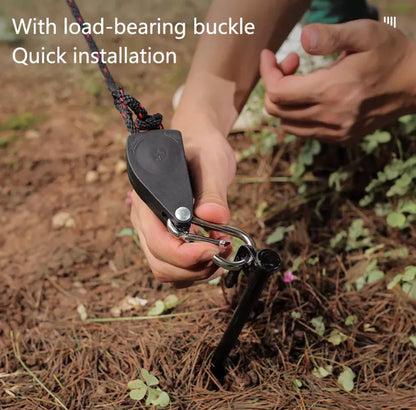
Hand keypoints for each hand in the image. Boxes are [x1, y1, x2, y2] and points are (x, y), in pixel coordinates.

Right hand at [130, 131, 235, 286]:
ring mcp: (156, 232)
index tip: (213, 248)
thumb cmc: (201, 150)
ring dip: (197, 271)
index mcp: (149, 201)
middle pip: (161, 264)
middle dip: (194, 267)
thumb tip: (215, 217)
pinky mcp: (170, 239)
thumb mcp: (210, 163)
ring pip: (168, 271)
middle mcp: (147, 221)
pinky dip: (198, 268)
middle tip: (222, 251)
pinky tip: (214, 250)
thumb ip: (212, 191)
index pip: (157, 242)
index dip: (184, 255)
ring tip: (221, 250)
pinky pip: (178, 268)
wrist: (200, 147)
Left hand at [260, 20, 415, 142]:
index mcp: (332, 91)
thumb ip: (331, 35)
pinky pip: (304, 131)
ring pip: (287, 124)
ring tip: (303, 80)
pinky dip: (298, 114)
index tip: (269, 55)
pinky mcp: (340, 138)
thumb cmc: (390, 53)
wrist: (415, 83)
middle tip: (292, 63)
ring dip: (285, 101)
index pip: (278, 92)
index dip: (267, 72)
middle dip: (275, 83)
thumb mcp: (365, 33)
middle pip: (276, 110)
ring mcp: (335, 131)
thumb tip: (302, 38)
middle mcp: (331, 117)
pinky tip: (314, 95)